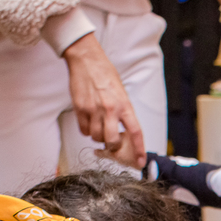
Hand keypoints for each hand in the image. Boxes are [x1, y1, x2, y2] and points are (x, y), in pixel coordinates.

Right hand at [63, 33, 146, 167]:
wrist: (86, 59)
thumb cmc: (105, 74)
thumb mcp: (121, 93)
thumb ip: (123, 112)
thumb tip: (123, 132)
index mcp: (124, 105)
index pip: (135, 132)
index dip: (139, 149)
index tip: (140, 161)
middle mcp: (110, 109)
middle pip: (113, 141)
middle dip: (113, 146)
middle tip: (112, 142)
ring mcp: (93, 110)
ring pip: (96, 138)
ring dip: (98, 137)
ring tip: (99, 125)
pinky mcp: (79, 108)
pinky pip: (84, 130)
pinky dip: (87, 130)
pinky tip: (89, 120)